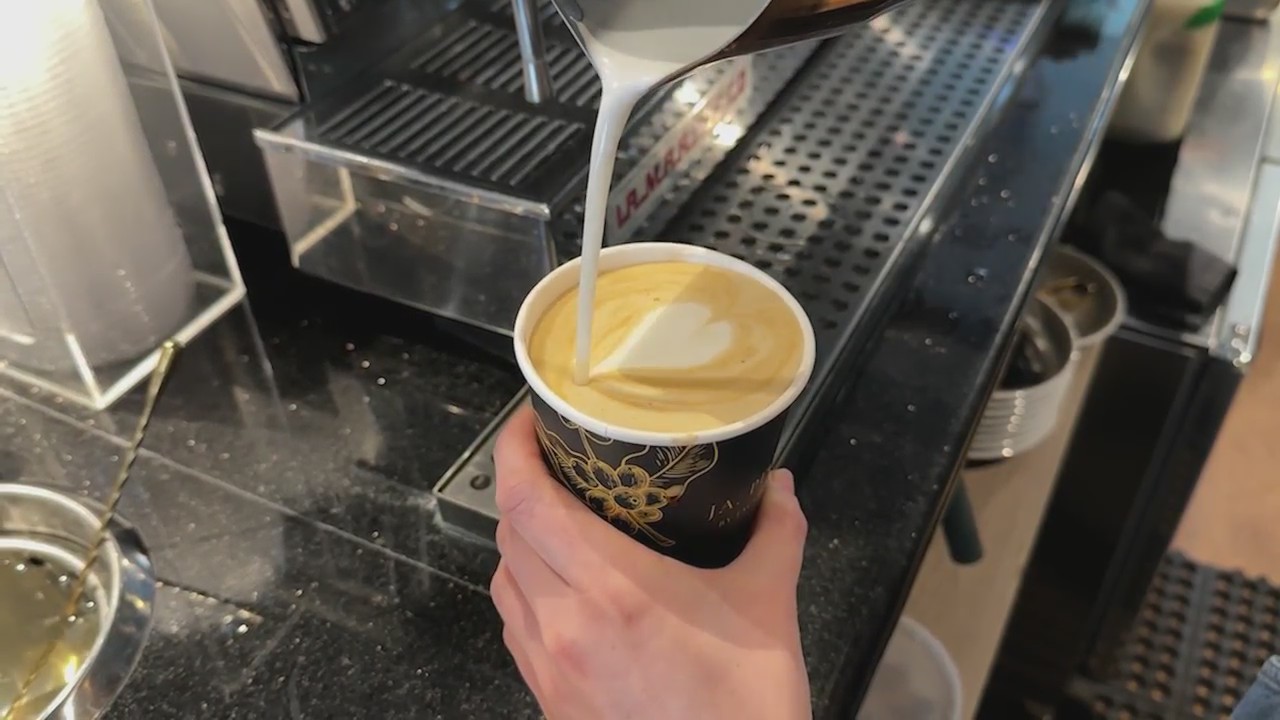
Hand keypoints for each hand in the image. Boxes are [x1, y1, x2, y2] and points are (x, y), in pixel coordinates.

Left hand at [490, 404, 811, 719]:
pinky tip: (565, 590)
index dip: (514, 449)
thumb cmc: (744, 708)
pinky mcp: (551, 698)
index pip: (525, 500)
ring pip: (503, 579)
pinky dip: (526, 590)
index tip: (530, 421)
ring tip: (558, 521)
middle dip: (522, 487)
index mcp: (611, 589)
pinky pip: (515, 625)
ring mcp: (549, 665)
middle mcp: (563, 623)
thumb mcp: (770, 606)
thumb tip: (780, 488)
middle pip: (507, 532)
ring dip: (519, 540)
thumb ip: (775, 533)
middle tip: (557, 464)